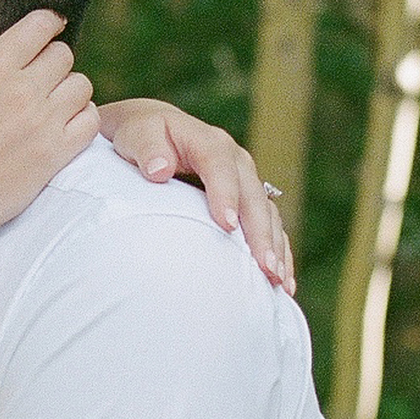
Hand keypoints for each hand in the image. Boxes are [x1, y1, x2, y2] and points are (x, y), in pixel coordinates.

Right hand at [0, 2, 102, 239]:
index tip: (42, 34)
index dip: (45, 24)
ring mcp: (43, 123)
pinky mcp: (55, 154)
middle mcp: (22, 90)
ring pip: (81, 85)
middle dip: (51, 60)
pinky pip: (90, 120)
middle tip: (35, 77)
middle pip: (63, 54)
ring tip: (48, 103)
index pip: (40, 26)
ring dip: (68, 89)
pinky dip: (82, 118)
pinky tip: (61, 125)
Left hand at [99, 97, 295, 292]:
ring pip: (267, 213)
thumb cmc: (140, 137)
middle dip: (260, 231)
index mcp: (207, 142)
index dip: (226, 193)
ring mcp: (244, 182)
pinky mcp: (246, 201)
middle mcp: (234, 161)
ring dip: (273, 246)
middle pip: (253, 195)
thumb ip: (146, 148)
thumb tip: (159, 170)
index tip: (226, 225)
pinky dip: (278, 252)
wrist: (151, 135)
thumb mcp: (136, 134)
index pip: (219, 165)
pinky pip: (269, 226)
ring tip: (276, 280)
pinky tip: (283, 284)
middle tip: (264, 266)